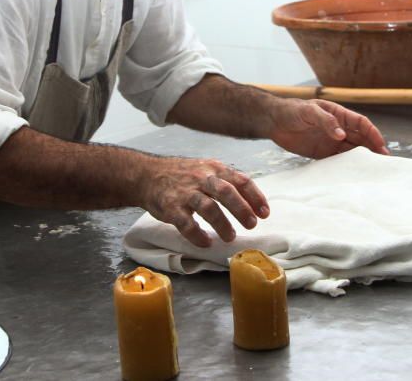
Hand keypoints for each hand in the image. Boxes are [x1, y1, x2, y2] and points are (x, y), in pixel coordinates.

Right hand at [139, 157, 268, 247]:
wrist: (147, 175)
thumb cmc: (182, 175)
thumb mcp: (206, 169)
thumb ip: (226, 181)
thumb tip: (252, 201)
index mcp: (214, 169)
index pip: (240, 180)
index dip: (255, 197)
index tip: (265, 213)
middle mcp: (201, 178)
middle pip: (226, 191)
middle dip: (242, 209)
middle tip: (252, 225)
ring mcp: (185, 193)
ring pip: (207, 207)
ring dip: (222, 223)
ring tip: (230, 236)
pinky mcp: (170, 207)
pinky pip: (186, 223)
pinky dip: (197, 234)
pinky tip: (205, 242)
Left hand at [269, 98, 388, 158]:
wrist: (273, 121)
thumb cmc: (291, 110)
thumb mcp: (308, 111)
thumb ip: (325, 121)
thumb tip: (341, 135)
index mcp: (339, 114)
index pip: (361, 124)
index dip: (373, 134)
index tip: (380, 146)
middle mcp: (338, 128)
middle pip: (361, 138)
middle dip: (373, 148)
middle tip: (384, 162)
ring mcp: (331, 141)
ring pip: (352, 150)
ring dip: (363, 158)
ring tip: (373, 170)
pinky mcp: (322, 153)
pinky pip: (338, 160)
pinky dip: (347, 166)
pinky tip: (353, 174)